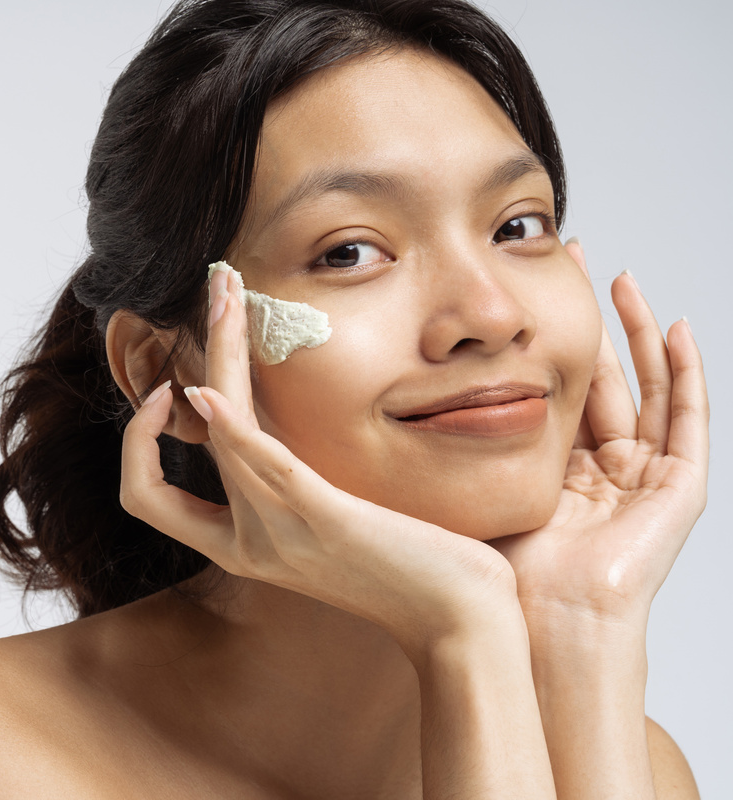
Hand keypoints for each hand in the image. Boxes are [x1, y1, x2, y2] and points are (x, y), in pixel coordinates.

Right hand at [120, 267, 522, 656]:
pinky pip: (259, 466)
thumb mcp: (326, 530)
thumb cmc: (405, 573)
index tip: (174, 390)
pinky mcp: (323, 518)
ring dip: (216, 353)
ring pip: (218, 432)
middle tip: (210, 292)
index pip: (146, 497)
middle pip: (161, 460)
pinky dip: (228, 427)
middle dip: (171, 373)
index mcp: (240, 546)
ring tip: (224, 289)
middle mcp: (245, 543)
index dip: (139, 444)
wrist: (458, 622)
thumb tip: (275, 440)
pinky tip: (206, 390)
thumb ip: (290, 493)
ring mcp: (279, 532)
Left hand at [490, 241, 708, 630]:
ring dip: (635, 331)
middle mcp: (602, 470)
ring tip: (620, 280)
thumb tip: (390, 398)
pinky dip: (687, 372)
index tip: (522, 287)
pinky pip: (689, 419)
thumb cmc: (502, 569)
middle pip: (601, 375)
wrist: (543, 620)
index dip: (543, 338)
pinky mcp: (679, 488)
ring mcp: (644, 478)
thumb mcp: (473, 486)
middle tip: (572, 262)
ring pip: (647, 385)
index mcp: (556, 472)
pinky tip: (676, 328)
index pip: (555, 388)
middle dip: (587, 318)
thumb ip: (451, 446)